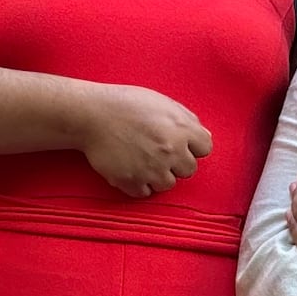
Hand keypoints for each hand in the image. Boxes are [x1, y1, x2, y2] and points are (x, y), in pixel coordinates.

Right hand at [78, 87, 212, 198]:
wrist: (91, 114)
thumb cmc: (126, 104)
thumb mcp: (163, 102)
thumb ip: (187, 120)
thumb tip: (203, 137)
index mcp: (181, 129)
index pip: (205, 149)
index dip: (192, 145)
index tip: (179, 142)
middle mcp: (170, 151)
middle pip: (188, 170)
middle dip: (176, 162)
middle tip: (157, 150)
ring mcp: (151, 169)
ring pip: (168, 184)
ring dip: (158, 175)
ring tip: (142, 158)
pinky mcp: (132, 182)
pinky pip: (145, 193)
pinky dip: (139, 183)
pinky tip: (131, 167)